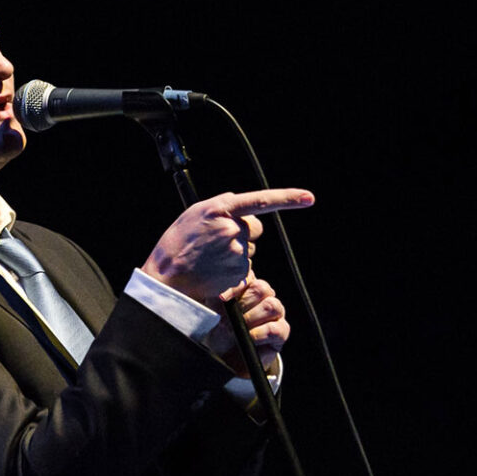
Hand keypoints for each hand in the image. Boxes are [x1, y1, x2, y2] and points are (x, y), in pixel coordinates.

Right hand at [141, 188, 313, 305]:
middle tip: (216, 241)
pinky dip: (232, 269)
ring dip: (234, 252)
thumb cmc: (177, 243)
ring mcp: (237, 252)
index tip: (309, 198)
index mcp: (220, 210)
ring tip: (210, 258)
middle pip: (253, 228)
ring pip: (248, 249)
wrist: (167, 276)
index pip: (261, 201)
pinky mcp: (239, 273)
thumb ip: (222, 208)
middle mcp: (232, 229)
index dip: (288, 198)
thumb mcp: (195, 214)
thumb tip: (244, 208)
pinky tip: (213, 270)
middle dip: (242, 233)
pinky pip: (244, 268)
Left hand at [205, 271, 289, 376]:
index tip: (222, 297)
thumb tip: (217, 290)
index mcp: (246, 284)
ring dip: (251, 318)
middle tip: (228, 317)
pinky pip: (276, 328)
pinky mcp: (281, 332)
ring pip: (271, 305)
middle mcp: (263, 296)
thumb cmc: (217, 327)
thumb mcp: (211, 308)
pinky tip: (249, 337)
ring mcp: (274, 313)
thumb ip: (214, 294)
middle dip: (243, 303)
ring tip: (238, 328)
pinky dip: (260, 333)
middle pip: (261, 288)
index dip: (236, 283)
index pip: (248, 272)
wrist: (224, 354)